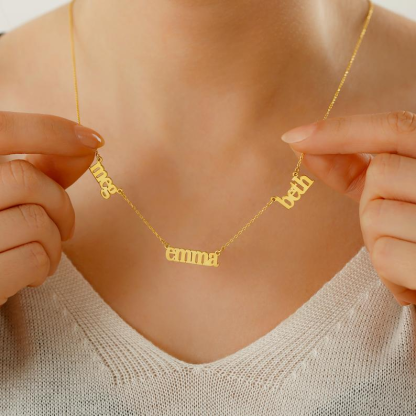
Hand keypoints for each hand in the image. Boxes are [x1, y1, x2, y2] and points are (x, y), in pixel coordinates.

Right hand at [0, 111, 103, 305]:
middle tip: (67, 228)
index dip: (51, 130)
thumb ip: (43, 168)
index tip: (94, 140)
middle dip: (61, 204)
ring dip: (55, 241)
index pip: (0, 130)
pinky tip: (34, 274)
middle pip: (26, 179)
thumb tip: (89, 144)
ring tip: (46, 252)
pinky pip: (33, 258)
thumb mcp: (11, 196)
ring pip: (35, 221)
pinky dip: (46, 266)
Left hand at [281, 110, 415, 306]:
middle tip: (400, 228)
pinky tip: (412, 281)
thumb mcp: (402, 194)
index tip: (293, 137)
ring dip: (378, 242)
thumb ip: (360, 170)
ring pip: (375, 217)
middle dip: (372, 204)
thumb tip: (302, 147)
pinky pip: (386, 256)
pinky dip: (390, 274)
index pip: (396, 128)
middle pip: (380, 177)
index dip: (340, 131)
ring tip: (410, 254)